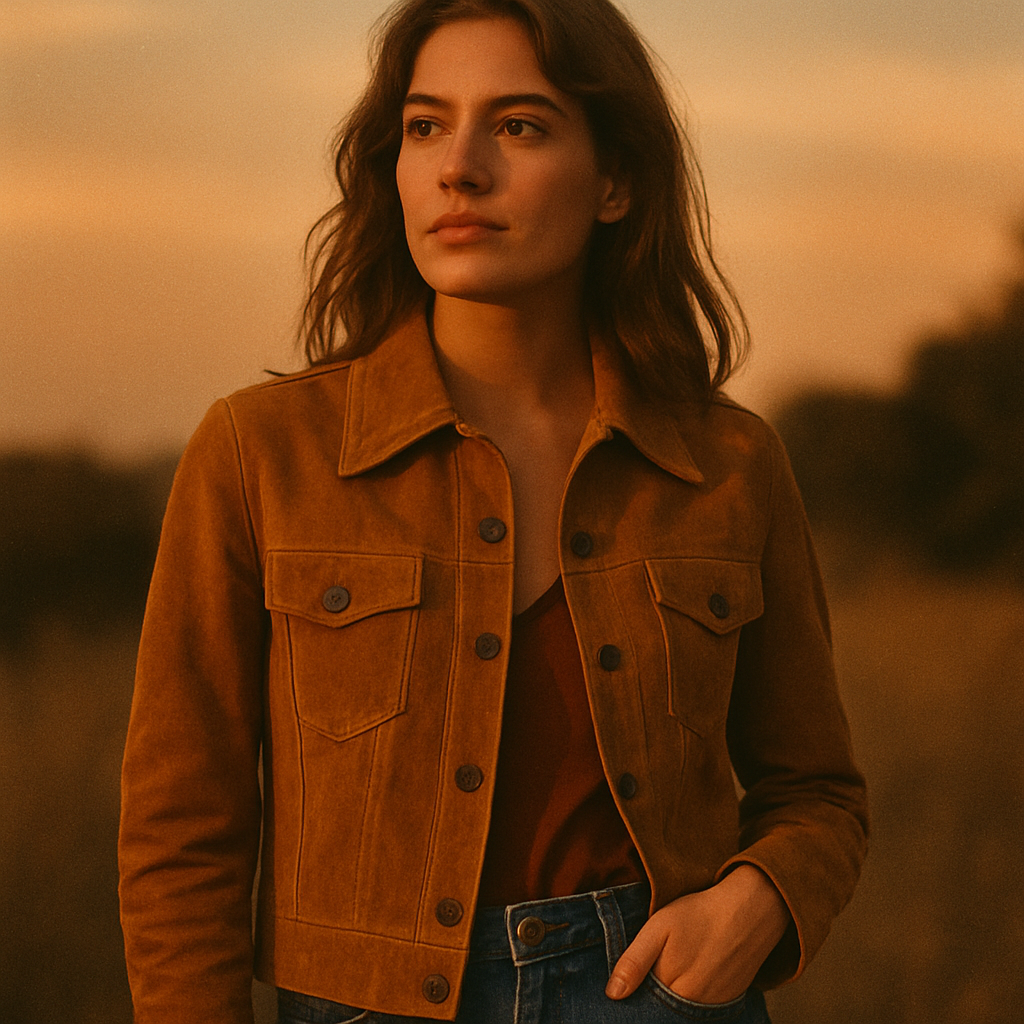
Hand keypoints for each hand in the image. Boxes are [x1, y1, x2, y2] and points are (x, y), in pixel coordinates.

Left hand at [605, 865, 790, 1003]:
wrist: (751, 909)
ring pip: (680, 1007)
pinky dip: (690, 992)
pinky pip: (701, 1005)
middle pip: (662, 1008)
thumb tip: (613, 994)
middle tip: (658, 961)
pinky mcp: (728, 1001)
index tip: (628, 979)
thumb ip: (634, 962)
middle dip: (651, 993)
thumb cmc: (701, 914)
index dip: (633, 991)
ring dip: (671, 992)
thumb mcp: (659, 927)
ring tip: (675, 962)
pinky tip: (691, 968)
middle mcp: (694, 1007)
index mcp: (674, 990)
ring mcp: (714, 1007)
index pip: (643, 1003)